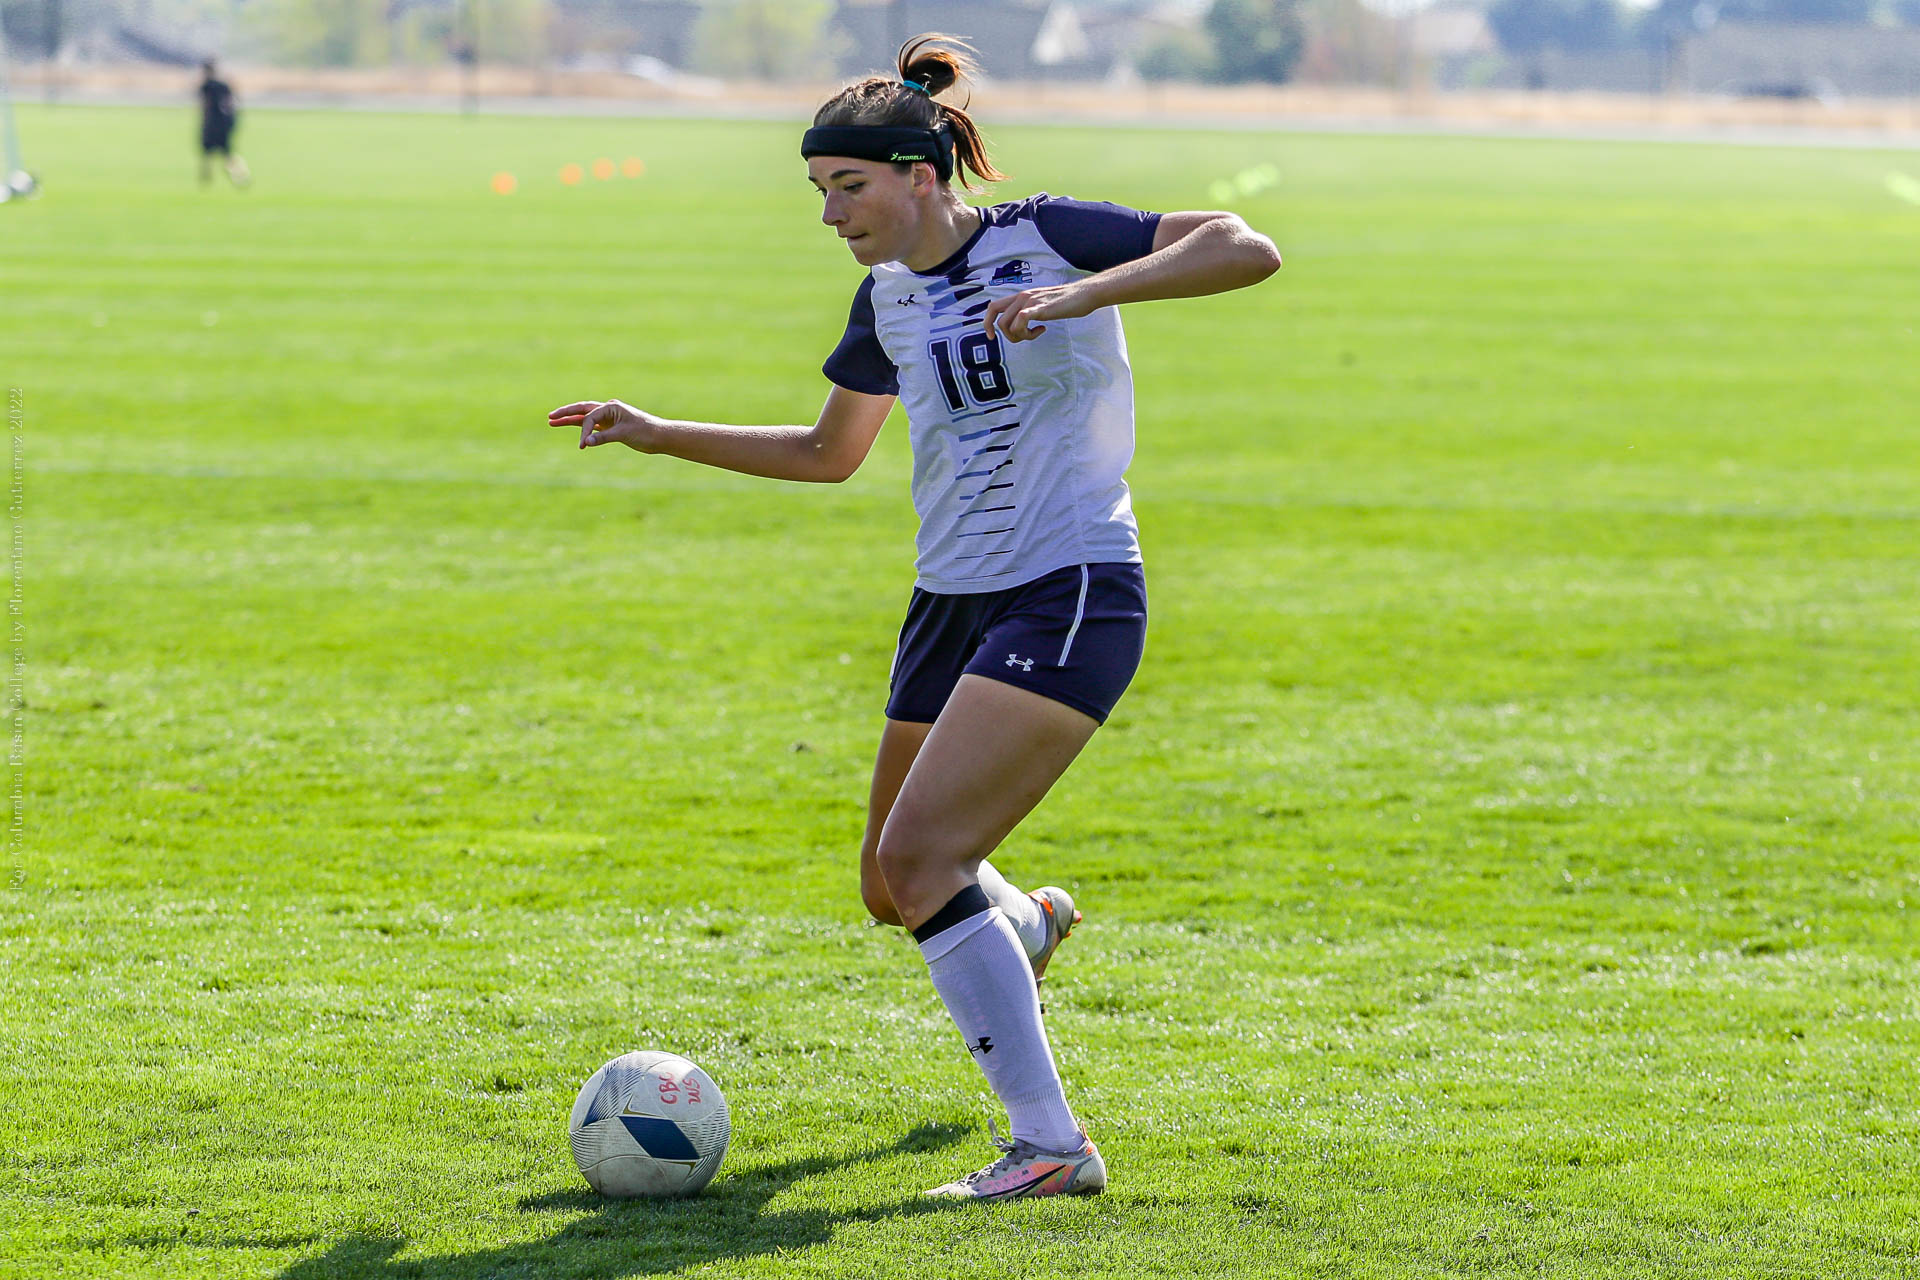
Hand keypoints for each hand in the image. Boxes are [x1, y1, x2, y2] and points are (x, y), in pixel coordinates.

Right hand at [548, 399, 655, 450]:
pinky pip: (593, 425)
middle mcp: (609, 409)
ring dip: (570, 420)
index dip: (584, 430)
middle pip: (582, 410)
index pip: (590, 416)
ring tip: (552, 422)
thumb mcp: (623, 435)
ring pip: (585, 417)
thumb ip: (603, 438)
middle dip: (566, 413)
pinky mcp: (611, 426)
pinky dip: (582, 428)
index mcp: (611, 407)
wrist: (660, 436)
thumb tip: (585, 442)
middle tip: (550, 417)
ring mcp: (609, 417)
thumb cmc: (645, 433)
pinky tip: (571, 429)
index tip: (583, 445)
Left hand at [980, 283, 1095, 342]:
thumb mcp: (1041, 306)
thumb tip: (1021, 325)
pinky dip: (1028, 333)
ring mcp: (1030, 301)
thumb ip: (1029, 312)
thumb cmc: (1065, 302)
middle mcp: (1022, 297)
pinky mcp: (1040, 308)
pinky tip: (1042, 329)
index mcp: (1020, 297)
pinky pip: (1021, 321)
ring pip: (1008, 324)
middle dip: (1006, 335)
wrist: (1083, 294)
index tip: (992, 336)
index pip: (993, 306)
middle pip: (997, 318)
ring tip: (1036, 333)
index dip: (988, 323)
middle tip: (1022, 338)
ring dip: (1020, 336)